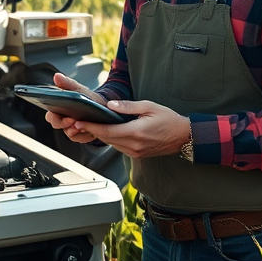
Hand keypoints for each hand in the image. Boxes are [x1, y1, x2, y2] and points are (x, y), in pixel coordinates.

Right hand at [43, 72, 108, 143]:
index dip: (54, 117)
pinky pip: (80, 139)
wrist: (104, 107)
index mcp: (59, 109)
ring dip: (76, 131)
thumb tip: (56, 76)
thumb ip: (67, 84)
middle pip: (57, 125)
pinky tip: (91, 131)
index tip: (61, 114)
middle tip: (73, 121)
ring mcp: (71, 129)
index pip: (50, 115)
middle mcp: (63, 120)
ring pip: (69, 134)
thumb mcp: (80, 90)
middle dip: (64, 124)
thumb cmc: (89, 98)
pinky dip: (86, 135)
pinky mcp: (81, 135)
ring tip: (84, 126)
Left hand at [66, 98, 190, 159]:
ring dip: (100, 135)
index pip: (106, 131)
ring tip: (88, 124)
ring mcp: (135, 152)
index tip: (78, 121)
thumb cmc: (169, 120)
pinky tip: (107, 131)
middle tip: (77, 122)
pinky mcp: (137, 155)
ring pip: (111, 144)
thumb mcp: (149, 106)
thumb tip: (110, 105)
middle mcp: (134, 145)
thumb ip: (128, 106)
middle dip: (91, 130)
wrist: (184, 137)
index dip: (90, 127)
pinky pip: (119, 147)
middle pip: (106, 139)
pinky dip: (111, 139)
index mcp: (136, 132)